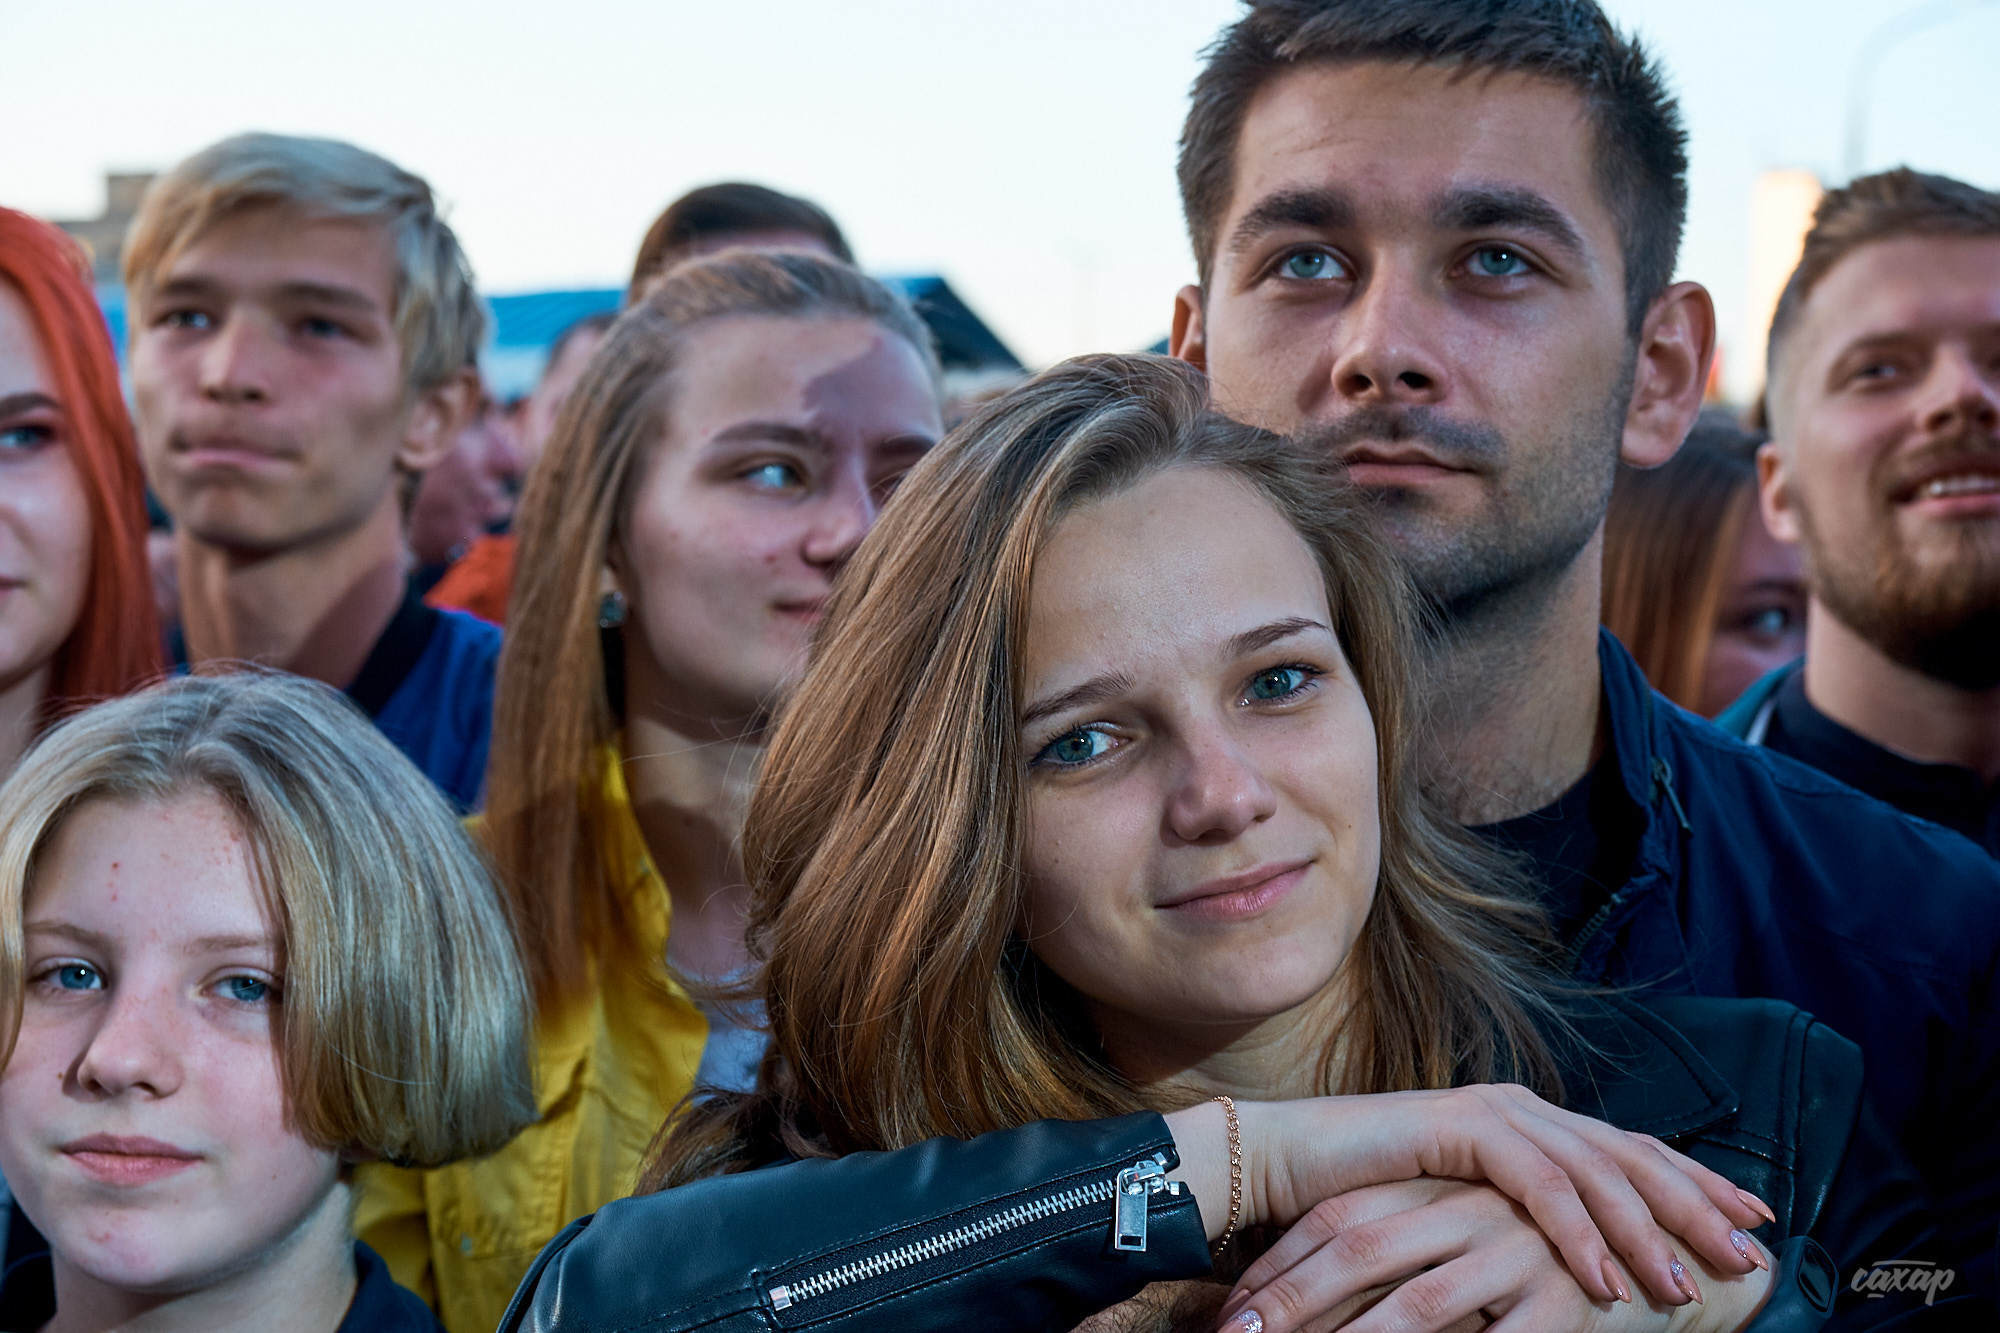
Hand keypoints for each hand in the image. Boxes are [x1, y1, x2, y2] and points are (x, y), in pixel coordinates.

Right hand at [1164, 1086, 1772, 1310]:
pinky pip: (1538, 1184)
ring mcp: (1494, 1110)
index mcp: (1533, 1126)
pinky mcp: (1461, 1126)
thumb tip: (1594, 1266)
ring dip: (1648, 1230)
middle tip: (1751, 1255)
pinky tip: (1610, 1277)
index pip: (1631, 1153)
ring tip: (1688, 1285)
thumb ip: (1524, 1226)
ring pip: (1596, 1170)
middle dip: (1697, 1204)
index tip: (1755, 1224)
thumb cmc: (1371, 1204)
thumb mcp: (1468, 1221)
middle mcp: (1524, 1108)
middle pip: (1632, 1155)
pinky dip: (1579, 1231)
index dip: (1697, 1184)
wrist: (1284, 1169)